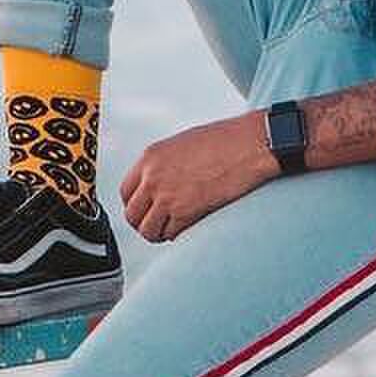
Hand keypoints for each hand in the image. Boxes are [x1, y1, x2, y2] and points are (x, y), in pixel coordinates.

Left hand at [120, 114, 276, 241]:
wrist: (250, 145)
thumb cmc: (225, 141)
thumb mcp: (183, 144)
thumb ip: (164, 164)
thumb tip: (159, 186)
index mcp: (150, 157)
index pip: (125, 192)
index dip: (137, 205)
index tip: (149, 210)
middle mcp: (152, 177)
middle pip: (132, 215)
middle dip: (145, 223)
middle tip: (160, 224)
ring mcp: (167, 195)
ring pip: (147, 230)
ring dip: (159, 233)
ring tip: (173, 229)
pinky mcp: (186, 211)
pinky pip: (170, 234)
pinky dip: (177, 235)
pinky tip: (188, 227)